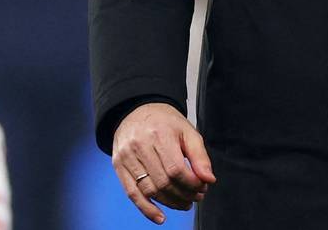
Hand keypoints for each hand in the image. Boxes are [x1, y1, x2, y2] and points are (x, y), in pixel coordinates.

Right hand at [112, 102, 216, 224]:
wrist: (136, 110)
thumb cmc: (165, 122)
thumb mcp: (187, 131)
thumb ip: (199, 155)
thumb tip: (209, 179)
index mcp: (160, 134)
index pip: (176, 169)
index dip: (191, 183)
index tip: (202, 187)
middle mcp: (140, 145)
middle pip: (164, 182)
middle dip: (184, 194)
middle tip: (196, 197)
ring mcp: (127, 156)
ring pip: (150, 190)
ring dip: (170, 203)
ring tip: (184, 203)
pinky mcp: (118, 166)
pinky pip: (132, 193)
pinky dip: (146, 209)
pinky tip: (160, 217)